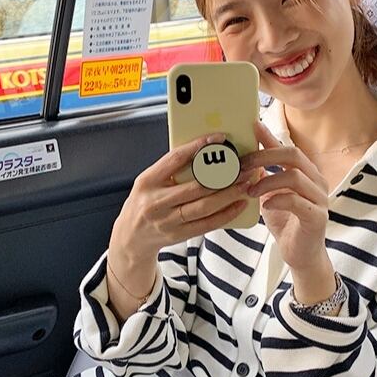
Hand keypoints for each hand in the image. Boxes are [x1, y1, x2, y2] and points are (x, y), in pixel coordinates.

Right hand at [110, 132, 250, 265]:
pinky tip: (239, 205)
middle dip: (224, 175)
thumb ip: (170, 169)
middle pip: (196, 186)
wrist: (131, 237)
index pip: (175, 159)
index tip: (219, 139)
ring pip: (204, 206)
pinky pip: (207, 224)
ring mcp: (167, 221)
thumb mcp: (149, 181)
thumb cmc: (144, 202)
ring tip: (245, 183)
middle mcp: (156, 201)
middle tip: (243, 166)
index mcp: (148, 181)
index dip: (198, 147)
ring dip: (229, 194)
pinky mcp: (179, 235)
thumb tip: (204, 151)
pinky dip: (225, 214)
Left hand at [241, 121, 334, 300]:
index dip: (269, 137)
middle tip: (242, 165)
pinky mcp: (317, 217)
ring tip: (249, 190)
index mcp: (306, 173)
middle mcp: (316, 181)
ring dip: (267, 181)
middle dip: (264, 156)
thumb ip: (264, 174)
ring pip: (294, 176)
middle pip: (293, 155)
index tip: (251, 126)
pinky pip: (297, 201)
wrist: (300, 254)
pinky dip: (277, 200)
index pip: (287, 147)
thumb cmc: (286, 221)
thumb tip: (246, 154)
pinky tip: (265, 205)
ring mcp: (319, 199)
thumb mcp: (270, 194)